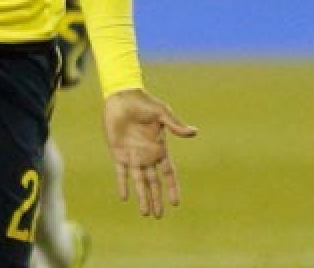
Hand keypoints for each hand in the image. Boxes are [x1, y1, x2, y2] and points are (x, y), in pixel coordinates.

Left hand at [103, 88, 197, 217]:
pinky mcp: (118, 153)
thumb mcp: (161, 113)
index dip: (172, 188)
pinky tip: (124, 197)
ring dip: (142, 197)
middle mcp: (147, 155)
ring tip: (145, 213)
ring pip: (139, 182)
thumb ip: (175, 125)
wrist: (122, 97)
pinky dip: (123, 184)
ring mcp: (133, 155)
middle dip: (157, 199)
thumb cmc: (143, 103)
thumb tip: (194, 132)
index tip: (176, 203)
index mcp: (160, 148)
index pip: (169, 173)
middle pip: (154, 183)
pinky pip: (121, 173)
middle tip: (159, 216)